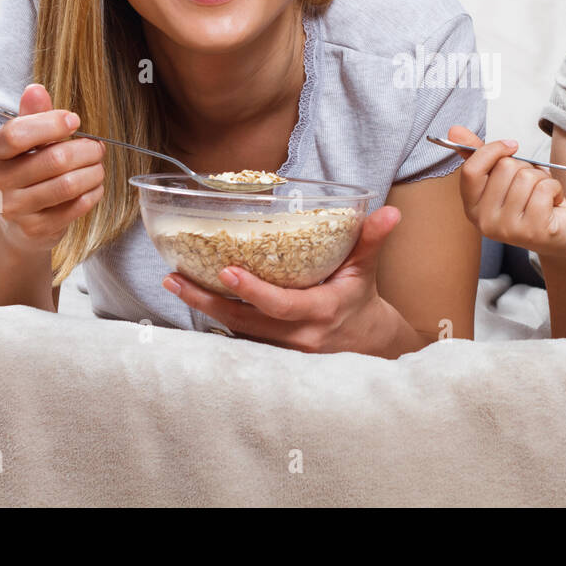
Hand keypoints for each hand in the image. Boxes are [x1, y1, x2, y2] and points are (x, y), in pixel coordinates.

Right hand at [0, 83, 105, 254]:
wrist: (19, 224)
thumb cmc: (27, 172)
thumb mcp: (26, 143)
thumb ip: (33, 116)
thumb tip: (35, 89)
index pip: (16, 134)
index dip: (51, 124)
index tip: (75, 121)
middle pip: (54, 159)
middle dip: (86, 150)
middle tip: (98, 147)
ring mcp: (14, 208)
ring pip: (68, 184)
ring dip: (93, 172)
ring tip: (98, 166)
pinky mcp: (35, 228)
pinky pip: (75, 207)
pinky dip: (93, 193)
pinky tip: (94, 187)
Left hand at [161, 205, 409, 354]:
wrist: (365, 343)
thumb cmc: (360, 299)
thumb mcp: (366, 268)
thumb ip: (372, 238)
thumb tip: (390, 212)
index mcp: (321, 312)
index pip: (282, 305)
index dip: (253, 291)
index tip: (227, 270)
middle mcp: (297, 337)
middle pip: (244, 321)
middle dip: (207, 301)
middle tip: (175, 277)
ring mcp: (281, 349)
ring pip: (236, 330)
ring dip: (204, 308)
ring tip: (175, 281)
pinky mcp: (270, 352)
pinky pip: (239, 336)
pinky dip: (215, 318)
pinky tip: (195, 296)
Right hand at [447, 125, 565, 259]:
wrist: (565, 233)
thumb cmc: (533, 202)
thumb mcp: (505, 177)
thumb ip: (480, 155)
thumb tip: (455, 131)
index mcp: (472, 207)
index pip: (472, 170)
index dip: (493, 150)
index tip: (511, 146)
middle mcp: (485, 222)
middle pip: (504, 168)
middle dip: (525, 167)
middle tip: (531, 185)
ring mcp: (508, 229)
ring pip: (526, 177)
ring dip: (542, 179)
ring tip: (543, 195)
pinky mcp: (533, 231)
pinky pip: (544, 189)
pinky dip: (556, 188)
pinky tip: (554, 203)